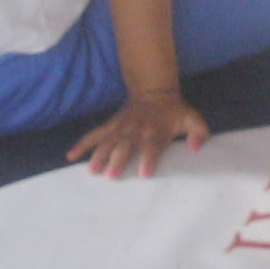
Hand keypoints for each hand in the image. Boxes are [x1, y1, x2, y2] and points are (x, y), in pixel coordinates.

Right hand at [69, 86, 208, 176]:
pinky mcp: (110, 126)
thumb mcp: (192, 118)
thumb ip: (199, 132)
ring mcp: (121, 128)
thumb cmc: (173, 112)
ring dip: (99, 155)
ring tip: (91, 170)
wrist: (154, 92)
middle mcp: (136, 130)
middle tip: (111, 176)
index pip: (152, 145)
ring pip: (108, 141)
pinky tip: (70, 156)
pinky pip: (94, 135)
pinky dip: (82, 144)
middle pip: (126, 146)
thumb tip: (195, 147)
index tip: (144, 172)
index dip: (148, 158)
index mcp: (156, 131)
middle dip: (118, 160)